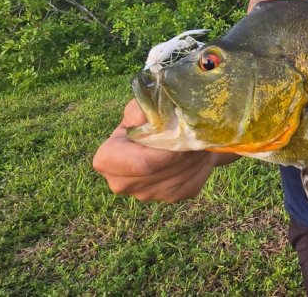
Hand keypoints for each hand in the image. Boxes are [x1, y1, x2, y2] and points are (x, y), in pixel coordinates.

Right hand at [93, 99, 237, 201]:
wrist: (167, 137)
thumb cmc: (150, 120)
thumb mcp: (142, 108)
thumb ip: (142, 110)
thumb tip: (150, 118)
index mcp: (107, 160)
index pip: (142, 164)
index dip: (165, 150)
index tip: (179, 134)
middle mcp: (121, 183)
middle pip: (162, 171)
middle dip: (183, 152)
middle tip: (196, 135)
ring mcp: (146, 195)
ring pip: (180, 177)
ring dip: (194, 158)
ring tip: (199, 141)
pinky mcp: (170, 198)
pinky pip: (191, 183)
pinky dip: (200, 167)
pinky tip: (199, 154)